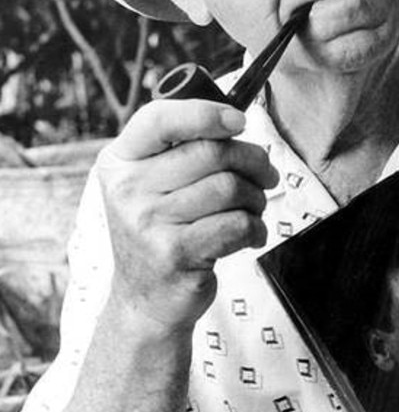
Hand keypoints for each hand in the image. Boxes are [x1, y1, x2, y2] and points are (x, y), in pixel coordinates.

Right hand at [96, 98, 278, 332]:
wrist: (145, 299)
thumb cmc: (162, 231)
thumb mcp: (151, 185)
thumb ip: (180, 149)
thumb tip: (236, 119)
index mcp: (119, 161)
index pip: (160, 118)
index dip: (206, 112)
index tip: (238, 121)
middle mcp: (127, 189)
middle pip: (211, 152)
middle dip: (253, 161)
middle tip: (265, 175)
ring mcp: (148, 223)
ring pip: (230, 188)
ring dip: (256, 199)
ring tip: (252, 210)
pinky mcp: (175, 254)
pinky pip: (236, 224)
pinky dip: (255, 228)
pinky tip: (249, 235)